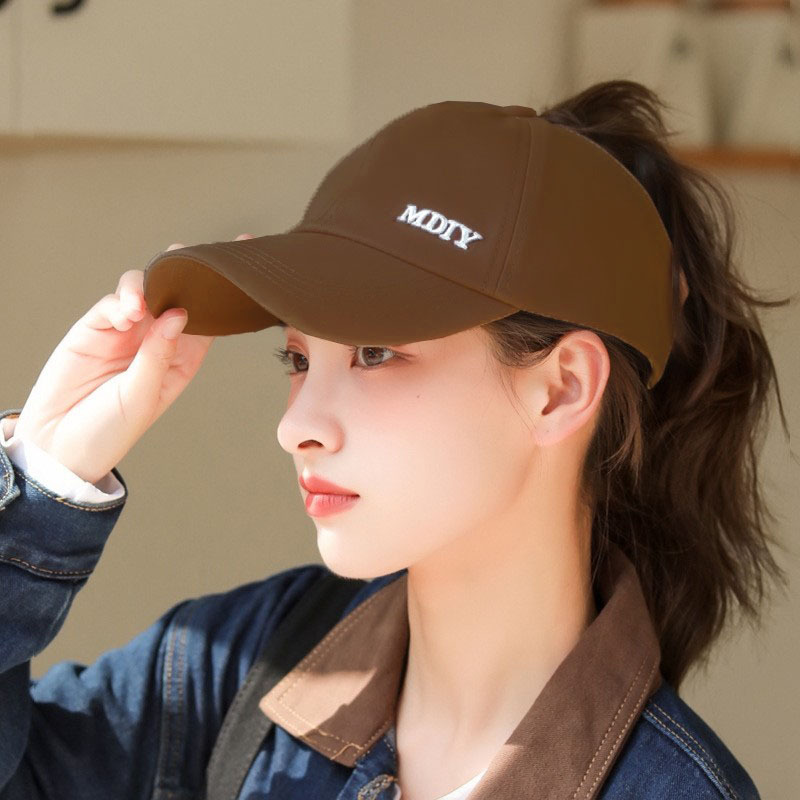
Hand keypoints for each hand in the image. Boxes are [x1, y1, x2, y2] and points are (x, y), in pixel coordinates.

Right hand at [13, 234, 255, 485]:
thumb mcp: (142, 397)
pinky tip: (126, 316)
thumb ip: (158, 355)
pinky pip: (114, 303)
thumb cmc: (110, 429)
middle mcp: (158, 340)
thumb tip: (179, 313)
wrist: (59, 444)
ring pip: (146, 289)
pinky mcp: (96, 327)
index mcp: (183, 358)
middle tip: (191, 256)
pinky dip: (122, 302)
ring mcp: (128, 331)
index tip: (238, 268)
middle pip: (179, 294)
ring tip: (141, 307)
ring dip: (148, 287)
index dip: (222, 295)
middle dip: (187, 271)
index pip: (209, 318)